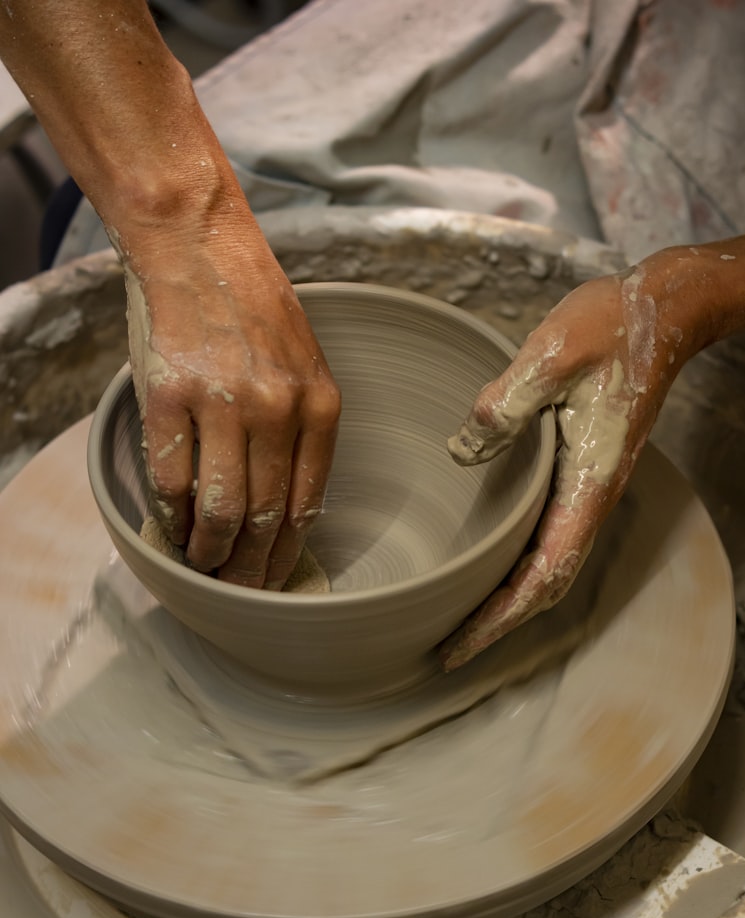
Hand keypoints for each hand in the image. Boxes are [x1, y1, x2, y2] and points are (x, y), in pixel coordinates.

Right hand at [124, 207, 340, 589]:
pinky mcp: (170, 396)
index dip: (288, 553)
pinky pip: (172, 479)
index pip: (307, 505)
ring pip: (221, 510)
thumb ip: (302, 431)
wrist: (199, 246)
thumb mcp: (304, 365)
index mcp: (320, 405)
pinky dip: (172, 515)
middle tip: (239, 590)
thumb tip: (285, 506)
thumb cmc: (252, 306)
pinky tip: (173, 529)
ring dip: (211, 550)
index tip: (275, 579)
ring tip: (204, 565)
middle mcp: (277, 409)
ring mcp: (222, 403)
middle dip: (251, 567)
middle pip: (266, 518)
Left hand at [440, 261, 689, 669]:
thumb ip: (504, 404)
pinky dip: (517, 566)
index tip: (460, 643)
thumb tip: (463, 451)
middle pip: (547, 587)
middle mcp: (590, 498)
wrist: (661, 311)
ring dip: (508, 601)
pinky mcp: (580, 473)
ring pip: (549, 566)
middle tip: (448, 650)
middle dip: (499, 624)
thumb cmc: (612, 328)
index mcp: (588, 484)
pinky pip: (548, 536)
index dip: (500, 616)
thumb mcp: (551, 355)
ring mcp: (587, 488)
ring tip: (461, 622)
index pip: (544, 574)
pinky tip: (487, 564)